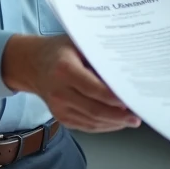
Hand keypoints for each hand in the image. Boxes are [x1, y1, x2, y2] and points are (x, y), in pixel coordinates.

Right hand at [2, 34, 141, 132]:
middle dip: (119, 116)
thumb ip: (98, 55)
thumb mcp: (77, 42)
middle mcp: (59, 91)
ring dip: (114, 123)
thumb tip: (125, 72)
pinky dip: (104, 125)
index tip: (131, 100)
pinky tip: (117, 121)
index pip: (93, 88)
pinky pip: (87, 126)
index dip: (113, 97)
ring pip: (92, 122)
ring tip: (132, 119)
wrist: (32, 64)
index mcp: (64, 69)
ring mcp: (59, 108)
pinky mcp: (61, 118)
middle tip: (137, 116)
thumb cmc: (59, 50)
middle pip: (94, 109)